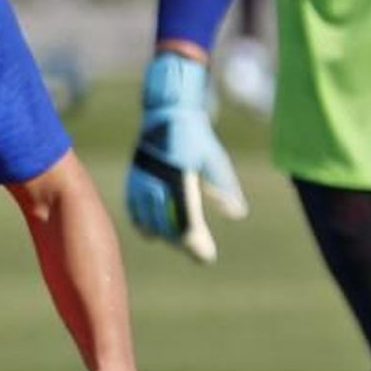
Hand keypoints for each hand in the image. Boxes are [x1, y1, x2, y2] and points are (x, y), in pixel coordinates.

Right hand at [124, 52, 246, 263]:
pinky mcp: (132, 181)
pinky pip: (136, 212)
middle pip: (168, 229)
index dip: (197, 245)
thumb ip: (224, 188)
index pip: (187, 224)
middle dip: (183, 243)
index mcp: (179, 181)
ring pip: (150, 223)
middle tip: (199, 250)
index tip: (207, 257)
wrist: (165, 114)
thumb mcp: (215, 160)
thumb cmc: (195, 136)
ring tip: (178, 240)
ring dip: (165, 235)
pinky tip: (153, 230)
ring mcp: (141, 184)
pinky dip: (145, 224)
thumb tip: (238, 215)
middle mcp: (157, 185)